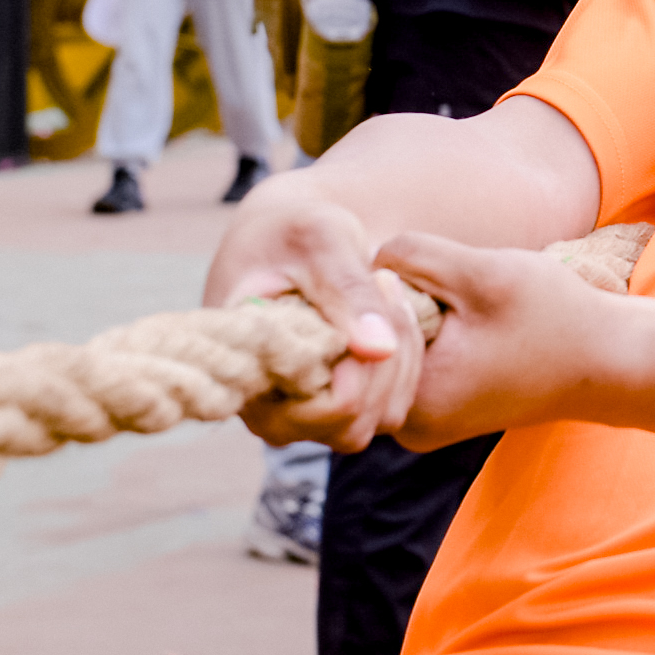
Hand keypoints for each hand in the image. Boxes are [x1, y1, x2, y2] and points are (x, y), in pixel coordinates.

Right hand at [209, 181, 429, 450]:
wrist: (287, 239)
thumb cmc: (293, 231)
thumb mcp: (320, 238)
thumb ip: (347, 288)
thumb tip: (380, 348)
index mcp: (249, 374)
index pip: (332, 407)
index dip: (366, 359)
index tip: (375, 280)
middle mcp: (270, 413)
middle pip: (357, 423)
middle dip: (391, 357)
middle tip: (386, 283)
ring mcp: (302, 418)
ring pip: (381, 418)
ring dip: (402, 359)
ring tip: (386, 295)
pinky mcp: (334, 412)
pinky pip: (390, 407)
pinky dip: (405, 364)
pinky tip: (391, 316)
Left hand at [372, 231, 632, 449]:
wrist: (606, 360)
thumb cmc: (555, 317)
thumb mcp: (483, 272)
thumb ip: (413, 256)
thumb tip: (363, 259)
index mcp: (417, 402)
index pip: (355, 337)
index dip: (379, 291)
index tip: (421, 273)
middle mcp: (409, 426)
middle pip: (363, 350)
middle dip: (390, 305)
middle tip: (439, 286)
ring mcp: (421, 424)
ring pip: (382, 355)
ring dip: (405, 317)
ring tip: (451, 300)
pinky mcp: (435, 412)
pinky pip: (403, 366)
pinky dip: (418, 334)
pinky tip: (452, 316)